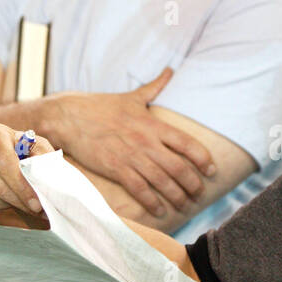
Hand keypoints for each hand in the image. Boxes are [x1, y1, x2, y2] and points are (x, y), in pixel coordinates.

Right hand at [0, 123, 52, 224]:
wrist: (2, 162)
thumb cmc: (24, 155)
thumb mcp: (38, 150)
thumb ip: (44, 160)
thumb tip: (47, 179)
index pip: (4, 163)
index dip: (22, 186)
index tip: (37, 203)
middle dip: (18, 200)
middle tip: (37, 209)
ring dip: (5, 205)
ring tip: (18, 200)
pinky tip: (2, 202)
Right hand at [51, 68, 215, 218]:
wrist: (69, 116)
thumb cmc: (101, 106)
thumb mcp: (132, 97)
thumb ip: (155, 87)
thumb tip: (171, 71)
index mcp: (153, 124)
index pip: (187, 143)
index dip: (204, 159)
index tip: (212, 170)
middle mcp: (146, 142)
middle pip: (180, 167)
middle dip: (193, 184)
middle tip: (200, 194)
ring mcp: (131, 156)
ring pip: (163, 182)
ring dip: (177, 196)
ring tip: (185, 205)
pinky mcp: (115, 169)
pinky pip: (140, 190)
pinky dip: (152, 203)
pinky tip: (160, 211)